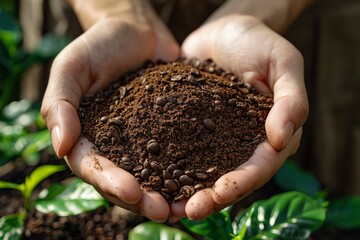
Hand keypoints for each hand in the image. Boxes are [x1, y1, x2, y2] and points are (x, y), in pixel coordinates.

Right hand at [41, 14, 179, 220]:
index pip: (93, 167)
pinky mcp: (167, 131)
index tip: (132, 191)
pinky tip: (203, 181)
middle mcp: (114, 145)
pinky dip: (187, 170)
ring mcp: (142, 141)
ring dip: (165, 194)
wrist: (137, 31)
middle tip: (163, 211)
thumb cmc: (99, 45)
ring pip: (151, 175)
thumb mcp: (72, 66)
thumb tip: (60, 147)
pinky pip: (175, 154)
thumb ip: (60, 103)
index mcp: (85, 136)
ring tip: (184, 207)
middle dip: (141, 199)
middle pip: (123, 180)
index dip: (110, 182)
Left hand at [176, 15, 307, 219]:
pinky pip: (181, 151)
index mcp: (271, 134)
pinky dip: (169, 167)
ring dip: (187, 192)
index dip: (243, 182)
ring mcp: (216, 138)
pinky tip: (151, 178)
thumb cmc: (259, 42)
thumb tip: (282, 138)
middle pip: (230, 177)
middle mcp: (243, 143)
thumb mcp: (283, 62)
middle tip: (189, 212)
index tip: (221, 193)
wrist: (224, 31)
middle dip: (211, 197)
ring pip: (204, 172)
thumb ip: (290, 98)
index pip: (261, 165)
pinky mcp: (192, 129)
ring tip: (168, 207)